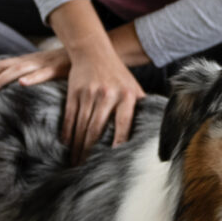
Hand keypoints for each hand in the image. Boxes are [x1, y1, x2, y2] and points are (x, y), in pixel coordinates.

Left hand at [0, 47, 69, 90]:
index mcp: (28, 61)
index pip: (2, 64)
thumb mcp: (46, 69)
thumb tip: (20, 87)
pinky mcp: (57, 68)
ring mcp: (44, 64)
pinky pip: (43, 74)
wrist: (89, 52)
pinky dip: (32, 78)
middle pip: (5, 66)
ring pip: (20, 70)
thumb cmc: (67, 63)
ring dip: (3, 79)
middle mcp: (32, 60)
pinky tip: (23, 84)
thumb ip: (34, 75)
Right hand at [62, 47, 144, 164]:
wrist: (94, 51)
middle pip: (97, 129)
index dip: (118, 143)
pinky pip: (70, 117)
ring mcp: (89, 93)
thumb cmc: (118, 76)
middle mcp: (108, 94)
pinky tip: (67, 145)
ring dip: (78, 147)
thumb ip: (141, 108)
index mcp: (126, 95)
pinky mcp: (74, 92)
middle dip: (90, 151)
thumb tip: (154, 133)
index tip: (114, 159)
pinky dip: (67, 133)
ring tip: (76, 162)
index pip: (123, 124)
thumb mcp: (134, 88)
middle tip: (87, 168)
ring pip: (82, 126)